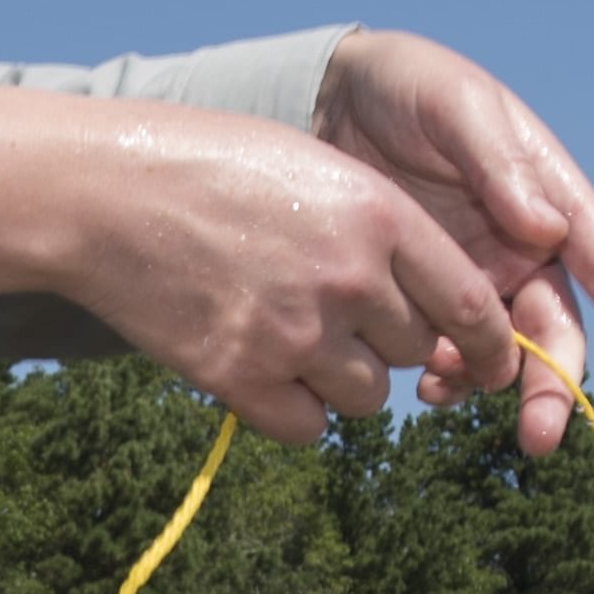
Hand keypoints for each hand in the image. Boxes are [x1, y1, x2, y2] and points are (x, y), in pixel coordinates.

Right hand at [36, 109, 526, 445]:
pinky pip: (309, 426)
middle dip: (390, 340)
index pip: (470, 304)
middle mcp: (349, 279)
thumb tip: (432, 305)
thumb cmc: (209, 166)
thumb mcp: (315, 168)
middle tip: (335, 309)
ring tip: (288, 329)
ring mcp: (295, 334)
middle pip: (417, 349)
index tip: (491, 359)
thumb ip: (380, 231)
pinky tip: (260, 364)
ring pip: (369, 395)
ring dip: (343, 376)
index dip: (489, 341)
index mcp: (378, 216)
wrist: (101, 192)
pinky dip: (295, 408)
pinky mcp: (243, 379)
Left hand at [312, 30, 593, 454]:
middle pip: (561, 338)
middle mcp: (530, 252)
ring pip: (507, 358)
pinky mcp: (429, 298)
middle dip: (555, 391)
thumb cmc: (406, 88)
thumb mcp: (453, 106)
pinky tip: (421, 381)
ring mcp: (480, 280)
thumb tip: (548, 228)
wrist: (327, 98)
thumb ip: (497, 163)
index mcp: (557, 203)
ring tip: (439, 385)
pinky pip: (451, 356)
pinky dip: (445, 378)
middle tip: (536, 438)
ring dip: (488, 386)